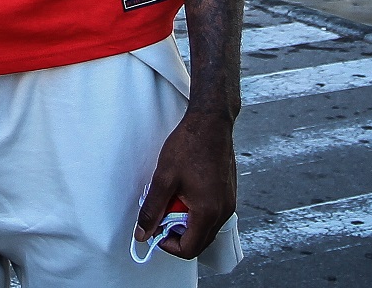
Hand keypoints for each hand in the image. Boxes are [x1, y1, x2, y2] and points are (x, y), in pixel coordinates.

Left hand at [136, 107, 235, 259]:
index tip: (155, 230)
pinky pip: (212, 214)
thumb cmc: (189, 146)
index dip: (168, 245)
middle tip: (161, 216)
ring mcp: (229, 203)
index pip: (189, 249)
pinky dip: (196, 212)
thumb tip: (142, 233)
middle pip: (199, 242)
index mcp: (208, 212)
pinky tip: (184, 192)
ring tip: (171, 200)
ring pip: (206, 228)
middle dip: (177, 235)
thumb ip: (152, 210)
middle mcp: (223, 212)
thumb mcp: (163, 179)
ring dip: (186, 223)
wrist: (211, 122)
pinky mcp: (229, 194)